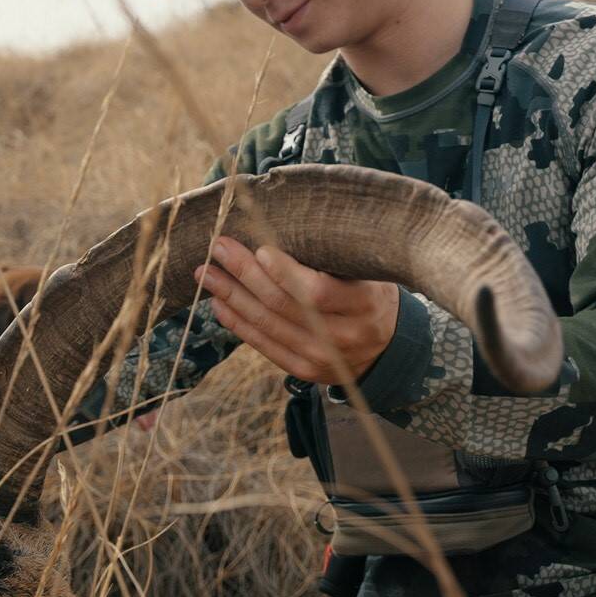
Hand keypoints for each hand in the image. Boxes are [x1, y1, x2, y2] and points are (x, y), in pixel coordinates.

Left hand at [194, 237, 398, 386]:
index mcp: (364, 305)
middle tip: (219, 248)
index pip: (316, 291)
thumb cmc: (371, 294)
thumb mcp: (368, 273)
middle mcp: (343, 336)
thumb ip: (333, 258)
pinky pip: (264, 346)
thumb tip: (279, 226)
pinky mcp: (304, 370)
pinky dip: (239, 324)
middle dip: (245, 274)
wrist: (388, 347)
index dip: (284, 272)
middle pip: (283, 305)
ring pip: (267, 325)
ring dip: (231, 296)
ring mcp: (322, 358)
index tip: (259, 248)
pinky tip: (219, 304)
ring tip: (206, 274)